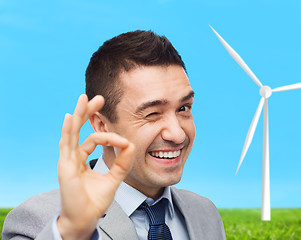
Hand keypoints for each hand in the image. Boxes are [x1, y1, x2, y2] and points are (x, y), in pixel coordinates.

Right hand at [56, 94, 134, 239]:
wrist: (86, 218)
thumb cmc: (95, 201)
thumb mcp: (114, 178)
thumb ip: (123, 163)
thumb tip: (131, 145)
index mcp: (82, 159)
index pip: (94, 139)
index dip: (111, 137)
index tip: (125, 142)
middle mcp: (73, 157)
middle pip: (79, 129)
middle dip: (88, 112)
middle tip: (99, 98)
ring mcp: (67, 160)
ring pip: (72, 132)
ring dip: (79, 114)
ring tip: (85, 98)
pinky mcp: (65, 166)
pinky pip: (66, 144)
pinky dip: (68, 129)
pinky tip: (71, 116)